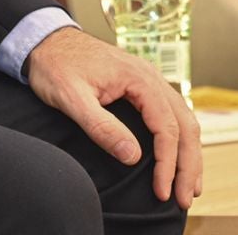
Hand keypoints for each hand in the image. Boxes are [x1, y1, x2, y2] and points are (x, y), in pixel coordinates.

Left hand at [25, 25, 201, 208]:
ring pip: (183, 119)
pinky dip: (180, 138)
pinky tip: (179, 156)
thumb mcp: (71, 98)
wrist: (47, 40)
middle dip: (188, 164)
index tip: (162, 190)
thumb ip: (101, 126)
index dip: (167, 163)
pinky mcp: (142, 86)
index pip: (166, 126)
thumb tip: (132, 156)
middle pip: (184, 124)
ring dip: (189, 153)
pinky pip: (172, 113)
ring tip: (190, 185)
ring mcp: (149, 80)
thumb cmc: (56, 66)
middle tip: (184, 197)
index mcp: (139, 78)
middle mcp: (151, 77)